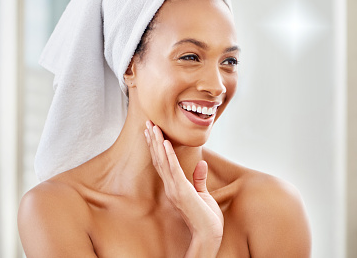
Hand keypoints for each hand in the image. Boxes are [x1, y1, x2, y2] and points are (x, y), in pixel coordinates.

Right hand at [144, 121, 223, 255]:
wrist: (209, 234)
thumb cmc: (207, 218)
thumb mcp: (203, 194)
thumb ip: (199, 179)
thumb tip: (202, 163)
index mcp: (175, 187)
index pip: (163, 163)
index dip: (157, 147)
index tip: (153, 132)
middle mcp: (171, 186)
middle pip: (159, 159)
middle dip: (153, 140)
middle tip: (148, 123)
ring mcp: (175, 189)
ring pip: (162, 161)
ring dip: (157, 143)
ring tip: (152, 127)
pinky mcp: (182, 191)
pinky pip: (173, 169)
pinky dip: (168, 155)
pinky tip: (165, 142)